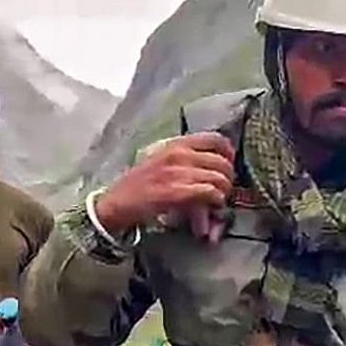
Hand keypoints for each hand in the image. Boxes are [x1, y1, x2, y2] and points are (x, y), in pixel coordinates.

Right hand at [94, 132, 235, 241]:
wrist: (117, 202)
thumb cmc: (140, 184)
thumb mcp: (162, 161)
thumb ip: (187, 160)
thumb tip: (212, 170)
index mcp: (176, 144)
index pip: (216, 139)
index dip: (229, 153)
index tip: (228, 165)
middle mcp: (178, 154)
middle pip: (222, 161)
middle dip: (228, 178)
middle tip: (223, 189)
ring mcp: (177, 173)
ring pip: (219, 178)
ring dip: (223, 192)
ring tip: (217, 199)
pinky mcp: (177, 192)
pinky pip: (210, 192)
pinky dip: (216, 201)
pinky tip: (211, 206)